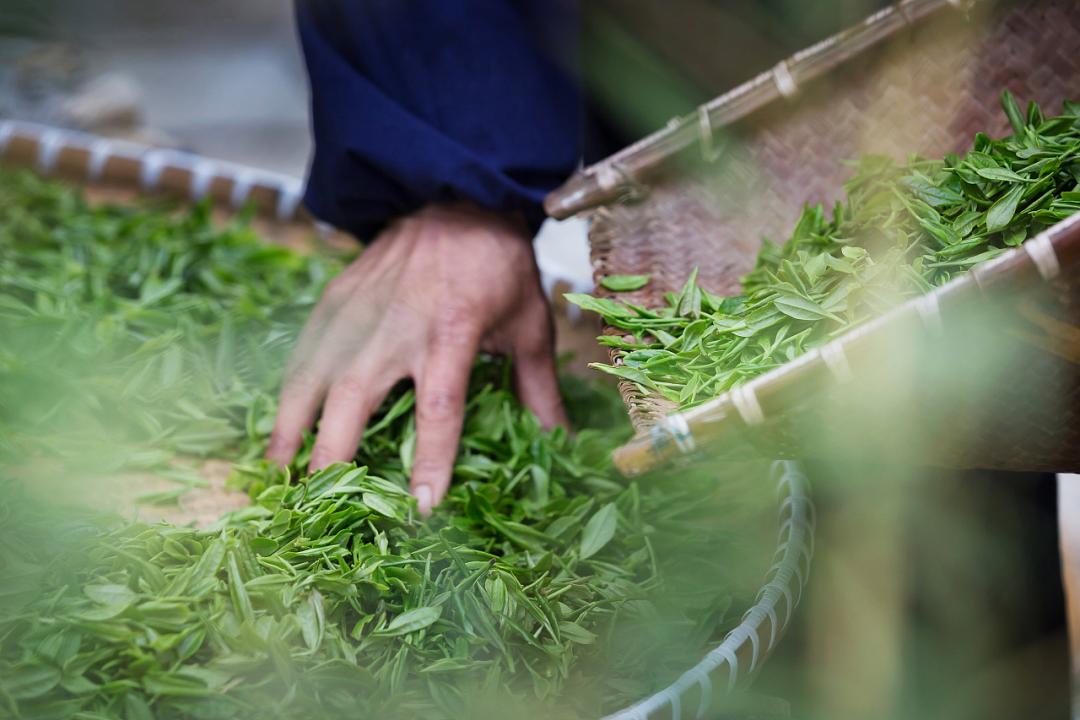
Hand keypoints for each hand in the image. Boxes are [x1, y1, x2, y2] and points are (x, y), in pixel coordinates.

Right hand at [266, 203, 567, 512]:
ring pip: (314, 375)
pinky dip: (287, 390)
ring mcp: (359, 310)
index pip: (438, 408)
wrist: (456, 198)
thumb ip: (539, 388)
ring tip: (277, 472)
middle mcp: (398, 324)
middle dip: (333, 451)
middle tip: (322, 499)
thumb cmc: (497, 267)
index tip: (423, 506)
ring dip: (292, 426)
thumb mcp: (529, 324)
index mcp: (453, 332)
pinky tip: (280, 424)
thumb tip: (560, 445)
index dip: (430, 460)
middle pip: (355, 396)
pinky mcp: (336, 298)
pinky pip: (304, 351)